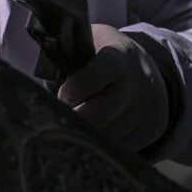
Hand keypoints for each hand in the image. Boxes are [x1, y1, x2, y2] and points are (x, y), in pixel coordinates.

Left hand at [57, 24, 168, 151]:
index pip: (103, 70)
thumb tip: (45, 73)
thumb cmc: (101, 57)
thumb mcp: (90, 43)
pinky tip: (86, 136)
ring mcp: (143, 109)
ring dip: (84, 134)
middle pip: (102, 111)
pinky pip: (118, 148)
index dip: (80, 85)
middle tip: (56, 118)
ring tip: (69, 126)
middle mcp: (135, 83)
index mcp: (118, 56)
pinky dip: (99, 145)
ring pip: (108, 134)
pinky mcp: (146, 131)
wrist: (144, 70)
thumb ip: (69, 55)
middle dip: (75, 118)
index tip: (62, 95)